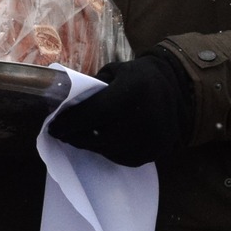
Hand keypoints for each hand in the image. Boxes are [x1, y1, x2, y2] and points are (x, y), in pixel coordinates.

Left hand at [46, 52, 193, 166]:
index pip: (92, 113)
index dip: (69, 122)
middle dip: (75, 136)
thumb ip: (90, 88)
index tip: (53, 127)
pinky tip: (101, 144)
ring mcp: (154, 137)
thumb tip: (62, 105)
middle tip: (62, 134)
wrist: (177, 88)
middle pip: (98, 136)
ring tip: (78, 139)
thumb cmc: (136, 78)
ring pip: (109, 150)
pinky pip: (124, 158)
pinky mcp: (158, 150)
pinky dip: (108, 152)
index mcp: (132, 91)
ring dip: (89, 146)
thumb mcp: (113, 72)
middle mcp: (145, 116)